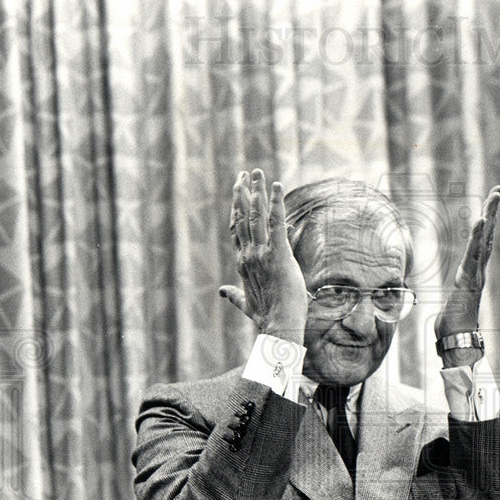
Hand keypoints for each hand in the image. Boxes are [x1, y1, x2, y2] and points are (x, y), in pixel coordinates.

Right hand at [218, 169, 307, 343]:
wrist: (278, 326)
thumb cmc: (266, 317)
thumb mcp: (246, 303)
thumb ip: (234, 295)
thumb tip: (222, 292)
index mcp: (243, 263)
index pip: (237, 230)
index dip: (236, 209)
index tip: (237, 193)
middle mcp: (248, 254)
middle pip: (243, 218)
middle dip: (243, 193)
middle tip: (244, 174)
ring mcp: (261, 253)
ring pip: (256, 216)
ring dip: (256, 192)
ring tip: (256, 174)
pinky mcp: (278, 254)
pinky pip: (276, 223)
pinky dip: (276, 203)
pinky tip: (277, 186)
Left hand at [434, 186, 499, 364]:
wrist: (456, 342)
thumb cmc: (452, 328)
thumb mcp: (450, 308)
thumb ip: (452, 303)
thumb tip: (449, 305)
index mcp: (473, 274)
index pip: (482, 244)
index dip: (486, 224)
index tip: (490, 205)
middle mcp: (478, 271)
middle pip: (488, 236)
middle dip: (493, 212)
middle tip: (498, 190)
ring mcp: (475, 274)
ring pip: (485, 241)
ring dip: (489, 217)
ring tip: (494, 197)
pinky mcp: (470, 279)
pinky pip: (475, 253)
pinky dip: (479, 236)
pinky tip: (481, 220)